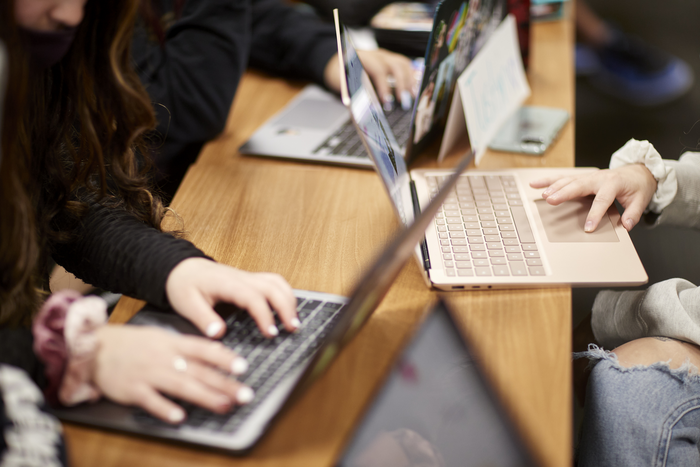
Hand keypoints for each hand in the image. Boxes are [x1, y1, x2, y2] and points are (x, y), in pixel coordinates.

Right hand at [93, 325, 252, 422]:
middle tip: (245, 394)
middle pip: (199, 371)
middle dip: (224, 383)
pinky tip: (179, 417)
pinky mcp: (132, 390)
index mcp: (172, 343)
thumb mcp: (162, 337)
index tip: (243, 366)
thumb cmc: (133, 343)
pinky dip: (164, 408)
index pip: (204, 349)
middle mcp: (164, 357)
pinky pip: (151, 400)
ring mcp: (148, 374)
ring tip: (225, 405)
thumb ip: (187, 347)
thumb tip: (216, 352)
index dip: (224, 358)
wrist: (94, 348)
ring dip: (204, 396)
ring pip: (181, 385)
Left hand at [166, 258, 297, 338]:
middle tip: (292, 329)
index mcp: (227, 283)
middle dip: (286, 307)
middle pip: (272, 287)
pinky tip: (287, 309)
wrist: (182, 268)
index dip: (265, 315)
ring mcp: (248, 277)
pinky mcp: (251, 280)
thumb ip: (203, 319)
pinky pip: (274, 282)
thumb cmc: (184, 285)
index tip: (271, 333)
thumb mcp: (186, 304)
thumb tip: (219, 334)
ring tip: (294, 322)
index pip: (253, 297)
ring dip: (289, 300)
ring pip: (277, 282)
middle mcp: (242, 278)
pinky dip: (285, 294)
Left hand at [324, 49, 417, 109]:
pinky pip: (405, 66)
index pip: (378, 69)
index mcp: (363, 58)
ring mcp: (386, 56)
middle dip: (401, 84)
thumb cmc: (341, 74)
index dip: (384, 85)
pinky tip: (414, 90)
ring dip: (409, 81)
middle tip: (403, 102)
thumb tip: (363, 107)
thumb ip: (352, 92)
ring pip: (403, 64)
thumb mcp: (341, 82)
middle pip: (395, 65)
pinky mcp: (392, 60)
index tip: (387, 101)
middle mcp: (377, 55)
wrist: (341, 62)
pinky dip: (411, 77)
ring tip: (412, 97)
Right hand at [530, 164, 656, 231]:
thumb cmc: (638, 186)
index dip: (594, 215)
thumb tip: (626, 226)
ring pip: (568, 180)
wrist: (638, 171)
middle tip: (551, 201)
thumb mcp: (641, 200)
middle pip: (578, 185)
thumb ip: (633, 214)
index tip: (588, 228)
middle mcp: (598, 178)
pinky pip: (563, 178)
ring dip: (554, 186)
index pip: (602, 200)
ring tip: (543, 195)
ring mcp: (588, 176)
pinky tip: (536, 184)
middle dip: (564, 193)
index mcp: (613, 183)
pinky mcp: (582, 177)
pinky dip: (548, 180)